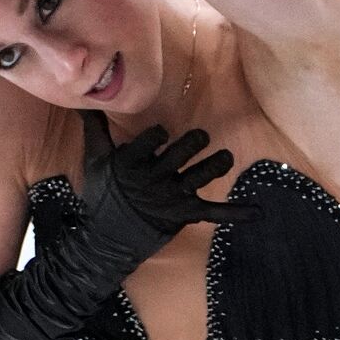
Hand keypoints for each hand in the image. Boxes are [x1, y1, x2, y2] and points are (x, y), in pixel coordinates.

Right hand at [77, 109, 263, 249]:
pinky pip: (214, 213)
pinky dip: (236, 213)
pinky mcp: (184, 215)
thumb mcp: (94, 159)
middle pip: (181, 152)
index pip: (153, 138)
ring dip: (217, 164)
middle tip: (200, 138)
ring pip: (201, 175)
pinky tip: (258, 212)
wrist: (106, 238)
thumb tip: (82, 101)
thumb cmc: (102, 194)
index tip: (160, 135)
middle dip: (194, 141)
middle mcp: (153, 179)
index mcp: (130, 164)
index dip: (158, 134)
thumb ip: (94, 128)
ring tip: (225, 157)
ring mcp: (170, 197)